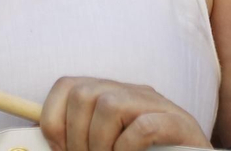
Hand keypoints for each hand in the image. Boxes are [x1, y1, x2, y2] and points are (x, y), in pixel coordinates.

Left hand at [42, 77, 211, 150]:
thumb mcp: (108, 146)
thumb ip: (82, 141)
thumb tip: (51, 145)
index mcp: (111, 95)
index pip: (68, 86)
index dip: (53, 117)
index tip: (59, 148)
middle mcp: (132, 92)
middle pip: (84, 93)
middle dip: (76, 135)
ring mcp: (157, 104)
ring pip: (109, 105)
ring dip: (100, 143)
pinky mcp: (179, 123)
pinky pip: (142, 127)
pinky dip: (127, 148)